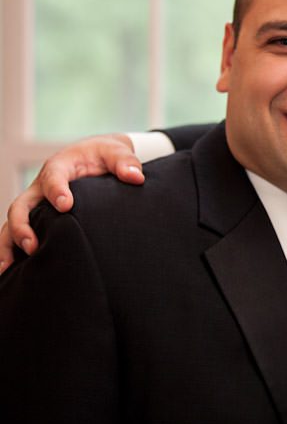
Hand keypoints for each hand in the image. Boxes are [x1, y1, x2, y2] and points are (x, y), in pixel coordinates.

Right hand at [0, 133, 143, 274]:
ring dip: (8, 244)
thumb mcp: (116, 152)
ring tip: (7, 268)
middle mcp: (41, 186)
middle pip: (21, 205)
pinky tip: (10, 272)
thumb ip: (125, 162)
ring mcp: (38, 203)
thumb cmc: (105, 154)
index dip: (56, 191)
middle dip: (22, 226)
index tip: (66, 206)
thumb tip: (136, 177)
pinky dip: (11, 250)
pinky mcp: (39, 216)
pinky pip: (18, 232)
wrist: (97, 156)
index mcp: (60, 166)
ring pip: (13, 222)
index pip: (53, 178)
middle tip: (33, 246)